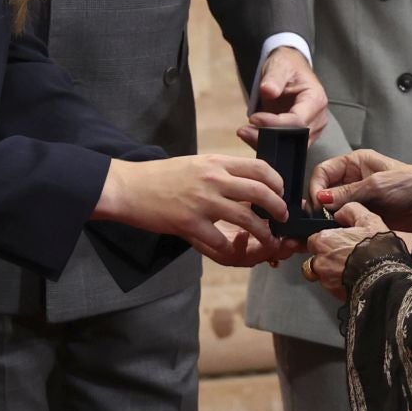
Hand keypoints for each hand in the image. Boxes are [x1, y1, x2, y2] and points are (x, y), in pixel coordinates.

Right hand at [93, 154, 287, 265]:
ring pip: (247, 218)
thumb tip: (248, 182)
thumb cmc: (162, 176)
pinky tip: (233, 248)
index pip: (260, 168)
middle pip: (261, 192)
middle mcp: (213, 180)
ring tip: (269, 238)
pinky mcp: (189, 224)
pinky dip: (231, 248)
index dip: (277, 182)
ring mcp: (202, 202)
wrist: (129, 187)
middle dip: (278, 208)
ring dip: (264, 232)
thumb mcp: (196, 165)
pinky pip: (220, 241)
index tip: (281, 193)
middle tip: (282, 218)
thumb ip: (221, 172)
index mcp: (216, 163)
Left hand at [238, 47, 328, 145]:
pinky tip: (251, 136)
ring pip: (290, 146)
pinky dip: (268, 144)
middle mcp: (318, 119)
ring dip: (266, 143)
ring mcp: (311, 130)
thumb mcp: (279, 66)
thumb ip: (274, 78)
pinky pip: (286, 146)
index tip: (254, 118)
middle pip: (295, 138)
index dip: (275, 123)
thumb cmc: (287, 67)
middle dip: (269, 137)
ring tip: (245, 133)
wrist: (290, 70)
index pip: (298, 121)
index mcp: (316, 100)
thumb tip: (268, 90)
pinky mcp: (300, 136)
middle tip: (244, 131)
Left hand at [306, 203, 390, 297]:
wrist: (386, 277)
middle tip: (345, 255)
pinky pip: (332, 287)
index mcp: (324, 241)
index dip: (326, 240)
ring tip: (350, 268)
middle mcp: (320, 261)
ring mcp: (326, 280)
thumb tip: (340, 212)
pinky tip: (354, 278)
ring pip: (322, 275)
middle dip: (327, 257)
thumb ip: (350, 211)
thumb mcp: (368, 220)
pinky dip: (340, 284)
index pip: (313, 240)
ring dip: (332, 272)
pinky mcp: (334, 294)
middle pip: (315, 258)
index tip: (337, 241)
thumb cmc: (377, 250)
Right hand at [310, 148, 411, 231]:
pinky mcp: (364, 215)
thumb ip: (349, 192)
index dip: (316, 187)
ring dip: (326, 217)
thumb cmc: (410, 185)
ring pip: (331, 207)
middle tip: (318, 222)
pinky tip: (334, 234)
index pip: (323, 171)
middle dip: (318, 204)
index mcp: (355, 163)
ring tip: (323, 230)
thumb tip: (320, 200)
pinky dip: (337, 226)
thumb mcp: (378, 185)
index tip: (316, 206)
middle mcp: (352, 179)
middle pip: (324, 190)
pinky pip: (344, 219)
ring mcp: (358, 198)